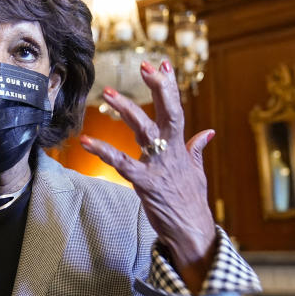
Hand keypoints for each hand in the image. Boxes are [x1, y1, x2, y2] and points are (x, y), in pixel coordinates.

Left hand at [80, 59, 215, 293]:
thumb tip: (207, 132)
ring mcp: (159, 167)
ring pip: (143, 131)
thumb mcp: (197, 172)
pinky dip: (103, 151)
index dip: (170, 86)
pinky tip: (87, 140)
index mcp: (181, 147)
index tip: (163, 64)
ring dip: (126, 109)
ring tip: (107, 92)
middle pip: (166, 113)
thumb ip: (197, 149)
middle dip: (157, 88)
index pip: (177, 110)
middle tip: (144, 66)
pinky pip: (122, 163)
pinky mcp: (145, 184)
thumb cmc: (191, 202)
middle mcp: (171, 152)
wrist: (193, 232)